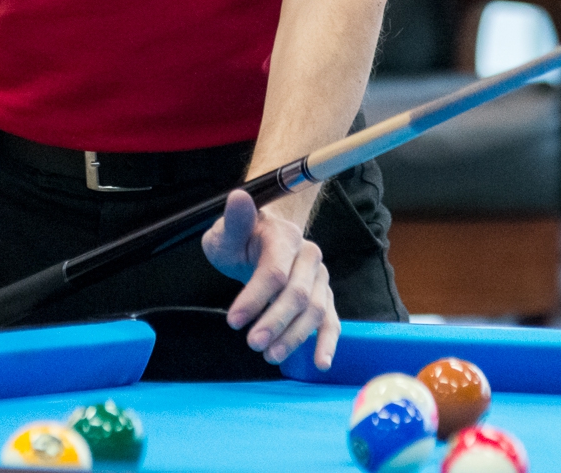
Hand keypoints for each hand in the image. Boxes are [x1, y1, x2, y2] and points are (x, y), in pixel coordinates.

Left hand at [202, 189, 337, 368]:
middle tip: (253, 343)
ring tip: (270, 356)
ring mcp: (319, 278)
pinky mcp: (324, 296)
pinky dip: (328, 342)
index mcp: (284, 238)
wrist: (264, 237)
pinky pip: (331, 321)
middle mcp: (308, 256)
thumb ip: (234, 219)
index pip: (274, 271)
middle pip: (298, 294)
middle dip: (275, 322)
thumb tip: (238, 197)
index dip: (255, 297)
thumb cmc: (243, 237)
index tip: (233, 321)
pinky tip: (320, 363)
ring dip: (294, 337)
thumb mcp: (229, 229)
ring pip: (315, 310)